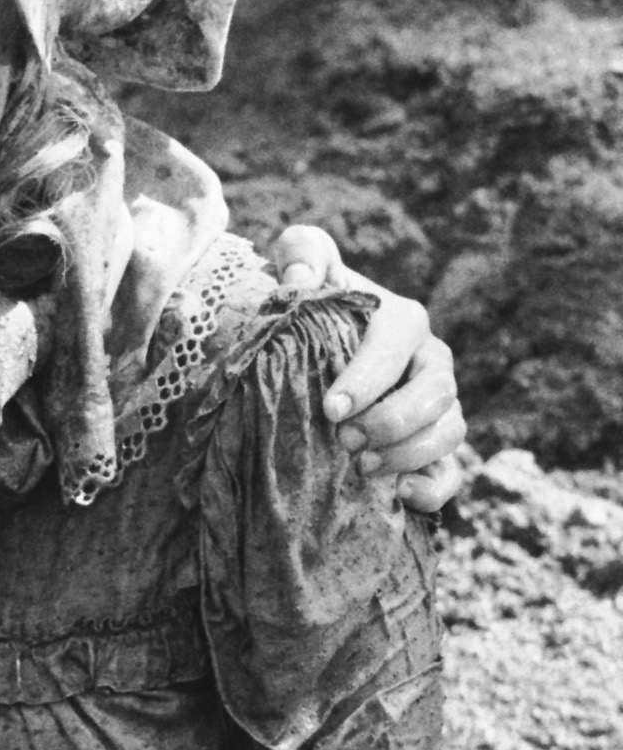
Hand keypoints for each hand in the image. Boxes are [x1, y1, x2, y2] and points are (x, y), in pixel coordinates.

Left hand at [267, 226, 466, 511]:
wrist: (311, 354)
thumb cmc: (309, 310)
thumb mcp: (302, 269)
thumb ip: (302, 254)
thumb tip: (297, 279)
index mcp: (402, 320)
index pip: (398, 344)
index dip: (370, 379)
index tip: (331, 409)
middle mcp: (429, 363)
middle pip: (437, 391)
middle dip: (394, 420)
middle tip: (346, 440)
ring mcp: (437, 408)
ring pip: (451, 430)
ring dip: (411, 453)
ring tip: (363, 468)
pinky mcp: (432, 449)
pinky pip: (451, 473)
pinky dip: (434, 487)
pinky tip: (400, 495)